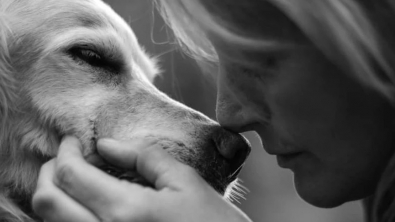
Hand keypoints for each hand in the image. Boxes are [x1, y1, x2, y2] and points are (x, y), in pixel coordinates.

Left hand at [32, 136, 251, 221]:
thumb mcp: (184, 182)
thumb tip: (107, 146)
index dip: (66, 151)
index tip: (73, 140)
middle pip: (46, 201)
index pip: (71, 175)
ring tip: (77, 177)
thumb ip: (143, 157)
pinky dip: (67, 215)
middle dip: (50, 171)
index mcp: (125, 212)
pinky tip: (86, 203)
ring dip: (55, 194)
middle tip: (68, 156)